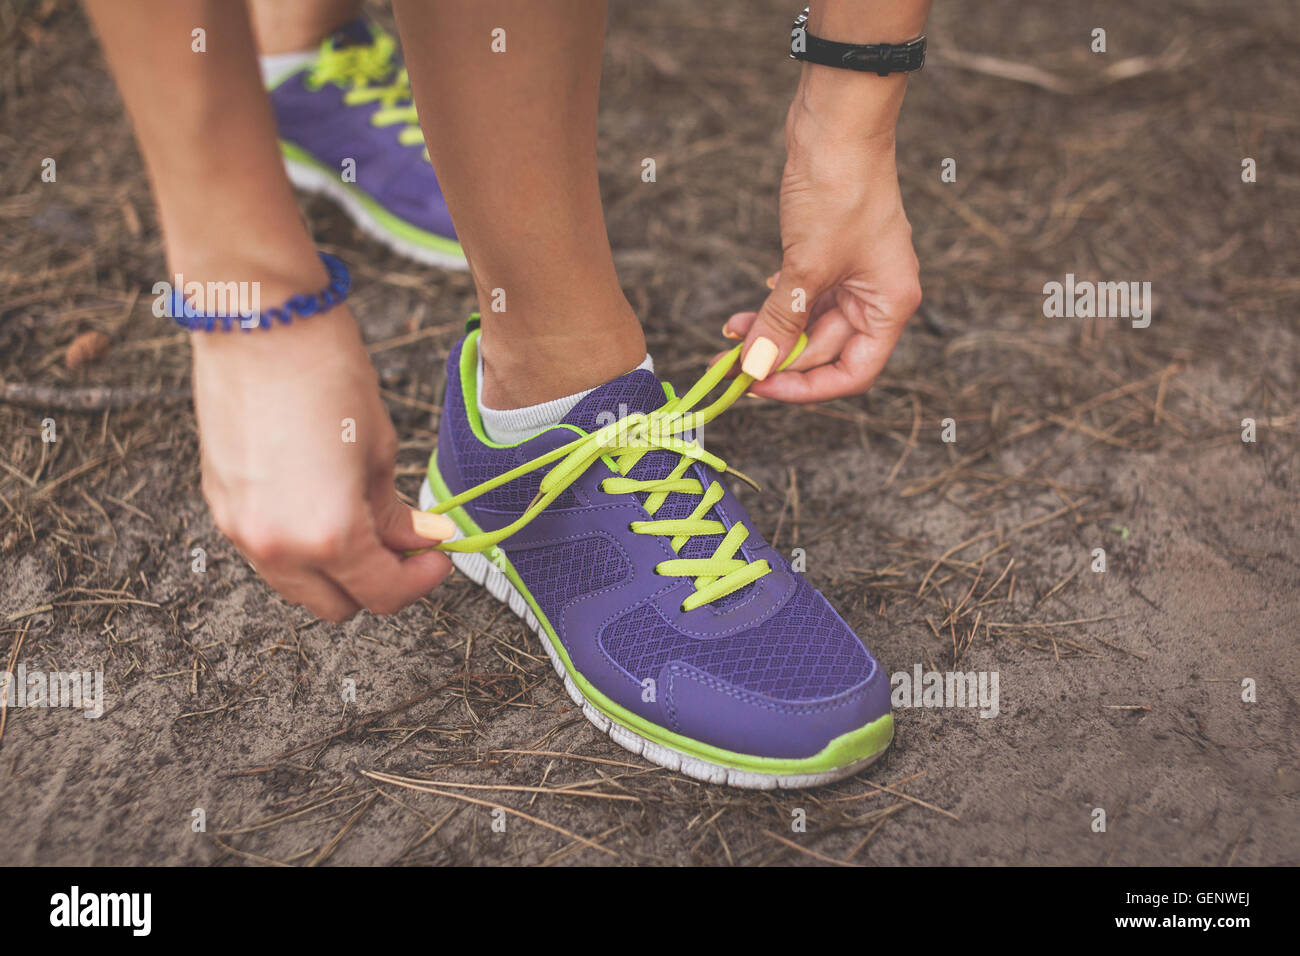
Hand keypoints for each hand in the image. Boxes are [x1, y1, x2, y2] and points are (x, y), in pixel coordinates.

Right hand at [191, 307, 453, 620]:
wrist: (258, 321)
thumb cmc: (326, 372)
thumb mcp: (379, 448)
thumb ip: (396, 510)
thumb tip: (420, 538)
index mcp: (328, 536)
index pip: (382, 594)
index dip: (419, 581)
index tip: (437, 556)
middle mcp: (277, 547)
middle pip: (336, 605)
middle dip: (376, 583)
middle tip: (406, 544)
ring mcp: (240, 530)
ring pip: (297, 584)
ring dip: (334, 570)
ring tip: (365, 522)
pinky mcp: (220, 505)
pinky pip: (268, 552)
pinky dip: (300, 545)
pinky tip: (324, 504)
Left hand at [725, 81, 920, 402]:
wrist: (836, 120)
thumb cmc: (838, 189)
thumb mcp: (806, 266)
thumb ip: (782, 322)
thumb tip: (756, 370)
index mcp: (889, 305)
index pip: (852, 372)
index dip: (806, 388)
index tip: (760, 387)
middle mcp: (877, 295)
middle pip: (825, 351)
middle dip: (776, 359)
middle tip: (727, 365)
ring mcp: (853, 275)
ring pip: (808, 325)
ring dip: (770, 334)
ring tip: (729, 336)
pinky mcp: (829, 255)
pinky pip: (802, 298)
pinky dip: (775, 307)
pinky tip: (749, 311)